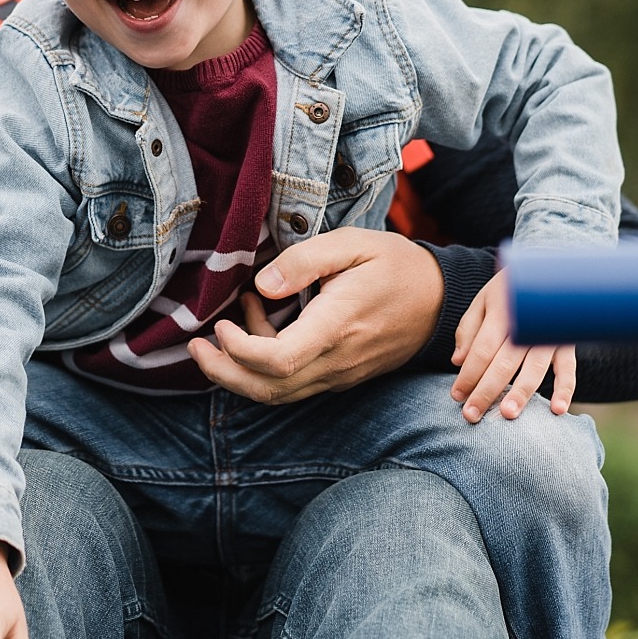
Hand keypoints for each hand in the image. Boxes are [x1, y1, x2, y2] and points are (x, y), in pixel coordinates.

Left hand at [189, 228, 443, 403]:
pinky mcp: (342, 376)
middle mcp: (338, 360)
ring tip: (221, 333)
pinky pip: (295, 386)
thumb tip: (262, 285)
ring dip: (240, 373)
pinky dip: (265, 370)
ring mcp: (341, 374)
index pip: (278, 361)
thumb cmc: (395, 265)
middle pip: (269, 390)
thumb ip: (305, 260)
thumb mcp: (354, 243)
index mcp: (339, 326)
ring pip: (280, 395)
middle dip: (224, 373)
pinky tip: (258, 330)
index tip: (221, 324)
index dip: (239, 351)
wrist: (441, 299)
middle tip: (196, 347)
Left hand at [450, 270, 575, 422]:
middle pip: (504, 362)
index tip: (456, 396)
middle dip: (487, 390)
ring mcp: (549, 335)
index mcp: (502, 311)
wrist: (547, 273)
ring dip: (521, 393)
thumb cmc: (507, 294)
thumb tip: (458, 362)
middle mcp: (527, 324)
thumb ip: (468, 330)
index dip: (468, 374)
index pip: (482, 349)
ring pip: (534, 369)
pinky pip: (568, 369)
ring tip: (507, 414)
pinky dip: (565, 390)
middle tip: (471, 415)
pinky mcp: (566, 344)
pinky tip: (558, 410)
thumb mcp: (483, 302)